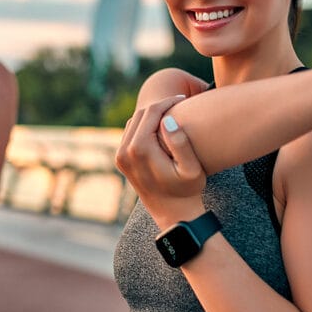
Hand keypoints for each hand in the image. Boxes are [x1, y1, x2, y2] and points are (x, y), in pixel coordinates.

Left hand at [115, 95, 206, 226]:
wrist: (173, 213)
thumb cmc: (187, 190)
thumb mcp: (191, 169)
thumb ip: (180, 143)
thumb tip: (168, 120)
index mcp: (140, 149)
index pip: (152, 112)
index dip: (168, 101)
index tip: (184, 98)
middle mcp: (125, 151)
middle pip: (140, 114)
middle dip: (160, 106)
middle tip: (179, 103)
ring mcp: (120, 156)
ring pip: (134, 122)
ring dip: (151, 115)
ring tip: (172, 114)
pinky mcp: (120, 160)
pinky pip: (130, 133)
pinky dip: (143, 126)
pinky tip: (160, 128)